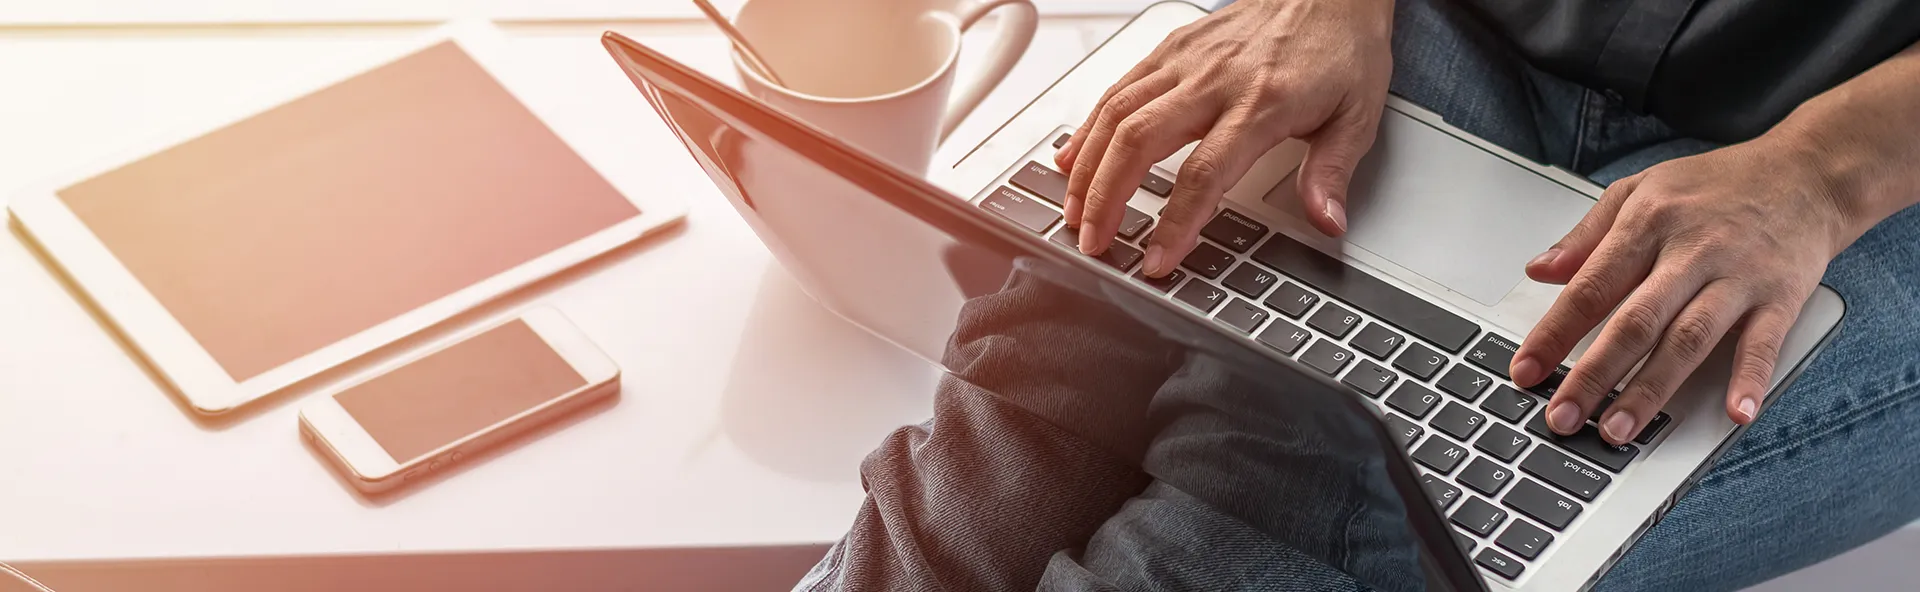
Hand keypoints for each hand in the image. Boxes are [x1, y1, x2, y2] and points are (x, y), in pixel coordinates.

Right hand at [1053, 0, 1393, 276]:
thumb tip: (1327, 223)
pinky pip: (1117, 89)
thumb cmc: (1340, 48)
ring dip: (1087, 168)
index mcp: (1262, 102)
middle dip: (1107, 198)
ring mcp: (1185, 60)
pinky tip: (1073, 159)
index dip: (1175, 222)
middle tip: (1093, 242)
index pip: (1205, 173)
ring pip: (1117, 114)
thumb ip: (1332, 172)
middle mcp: (1215, 79)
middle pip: (1140, 142)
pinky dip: (1088, 127)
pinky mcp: (1170, 48)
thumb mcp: (1357, 114)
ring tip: (1074, 212)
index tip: (1157, 259)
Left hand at [1510, 138, 1871, 444]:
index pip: (1590, 287)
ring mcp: (1737, 277)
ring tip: (1619, 430)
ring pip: (1688, 339)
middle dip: (1593, 375)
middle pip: (1635, 322)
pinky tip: (1735, 414)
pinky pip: (1763, 343)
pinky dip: (1750, 379)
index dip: (1554, 333)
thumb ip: (1586, 235)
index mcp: (1647, 224)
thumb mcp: (1640, 190)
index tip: (1524, 371)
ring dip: (1652, 389)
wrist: (1807, 172)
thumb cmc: (1716, 185)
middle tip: (1562, 416)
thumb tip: (1538, 270)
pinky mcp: (1781, 297)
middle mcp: (1691, 252)